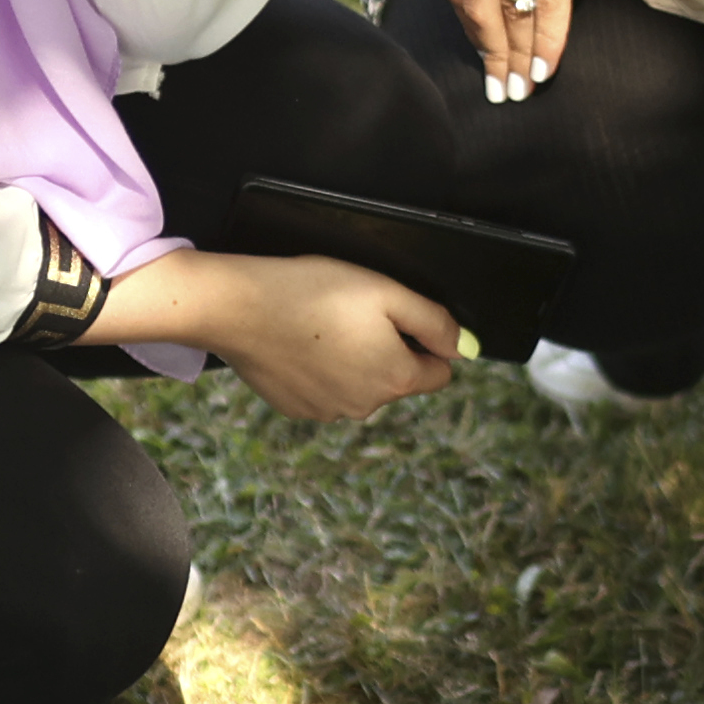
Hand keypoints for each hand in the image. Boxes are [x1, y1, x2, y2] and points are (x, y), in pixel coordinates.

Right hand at [94, 245, 462, 422]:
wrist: (238, 307)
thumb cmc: (313, 291)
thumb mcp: (386, 291)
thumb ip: (434, 322)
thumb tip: (465, 348)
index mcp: (395, 379)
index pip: (440, 371)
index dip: (426, 339)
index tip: (397, 315)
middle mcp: (366, 406)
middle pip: (397, 378)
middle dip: (387, 349)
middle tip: (353, 313)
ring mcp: (328, 412)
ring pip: (359, 385)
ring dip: (352, 360)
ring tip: (322, 324)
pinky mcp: (296, 408)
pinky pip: (324, 390)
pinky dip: (319, 369)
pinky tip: (299, 342)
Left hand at [445, 0, 635, 102]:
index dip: (472, 32)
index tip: (488, 60)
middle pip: (477, 8)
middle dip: (491, 56)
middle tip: (504, 91)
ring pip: (511, 11)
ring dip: (518, 58)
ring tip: (527, 89)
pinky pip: (546, 2)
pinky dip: (546, 41)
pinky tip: (549, 66)